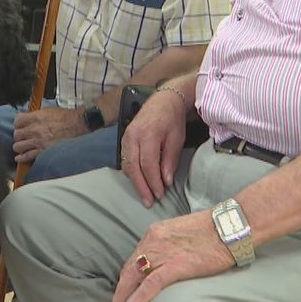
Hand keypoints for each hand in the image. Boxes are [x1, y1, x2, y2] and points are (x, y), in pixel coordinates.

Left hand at [13, 107, 86, 162]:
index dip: (18, 124)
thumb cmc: (67, 118)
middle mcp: (35, 130)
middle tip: (23, 136)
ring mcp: (38, 142)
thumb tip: (27, 117)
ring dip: (20, 146)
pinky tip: (20, 157)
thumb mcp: (49, 110)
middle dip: (19, 135)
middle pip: (16, 134)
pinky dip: (21, 157)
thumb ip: (36, 114)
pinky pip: (26, 156)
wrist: (80, 126)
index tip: (20, 126)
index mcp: (36, 117)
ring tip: (24, 146)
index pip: (17, 121)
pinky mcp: (43, 152)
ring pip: (18, 146)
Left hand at [108, 211, 234, 301]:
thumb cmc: (212, 231)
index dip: (127, 277)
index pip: (134, 258)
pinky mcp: (175, 266)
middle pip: (129, 269)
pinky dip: (138, 300)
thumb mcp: (182, 233)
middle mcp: (153, 241)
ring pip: (134, 278)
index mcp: (155, 233)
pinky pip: (150, 285)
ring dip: (123, 298)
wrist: (229, 227)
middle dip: (120, 290)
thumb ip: (169, 245)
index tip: (123, 290)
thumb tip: (166, 261)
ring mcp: (162, 253)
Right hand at [121, 92, 188, 206]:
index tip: (160, 194)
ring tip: (144, 195)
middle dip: (141, 186)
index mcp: (148, 134)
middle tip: (148, 202)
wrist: (163, 99)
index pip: (147, 164)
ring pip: (126, 164)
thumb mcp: (177, 138)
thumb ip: (170, 159)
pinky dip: (131, 172)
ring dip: (135, 181)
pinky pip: (125, 159)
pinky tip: (139, 181)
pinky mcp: (124, 138)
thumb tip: (165, 180)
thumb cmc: (172, 119)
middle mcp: (133, 136)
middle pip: (133, 167)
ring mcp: (126, 136)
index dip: (153, 182)